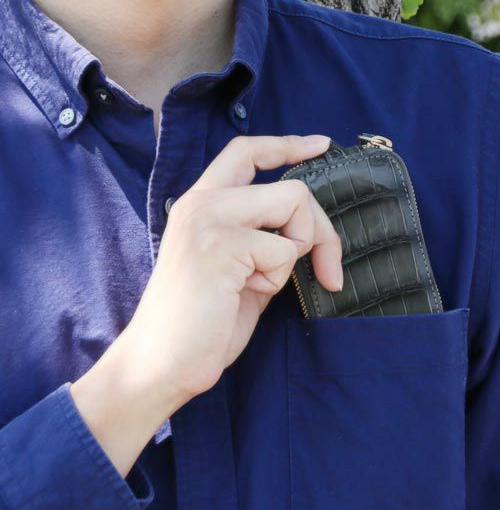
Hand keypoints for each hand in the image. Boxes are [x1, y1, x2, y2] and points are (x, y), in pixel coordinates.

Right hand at [71, 134, 342, 475]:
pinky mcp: (219, 244)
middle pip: (292, 188)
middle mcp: (202, 202)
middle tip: (328, 269)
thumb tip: (311, 225)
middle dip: (321, 230)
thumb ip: (266, 238)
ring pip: (295, 207)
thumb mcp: (241, 268)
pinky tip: (243, 293)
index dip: (288, 145)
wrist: (161, 365)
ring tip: (258, 283)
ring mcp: (208, 219)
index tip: (321, 145)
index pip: (246, 152)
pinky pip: (284, 250)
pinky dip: (277, 278)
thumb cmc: (203, 323)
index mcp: (202, 203)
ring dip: (294, 253)